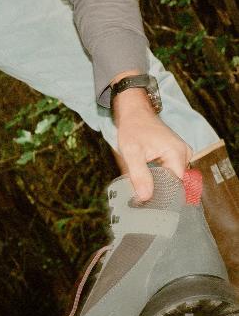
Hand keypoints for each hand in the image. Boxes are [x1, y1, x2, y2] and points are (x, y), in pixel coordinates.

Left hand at [114, 87, 191, 201]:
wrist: (134, 112)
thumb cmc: (133, 128)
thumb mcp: (131, 152)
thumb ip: (138, 175)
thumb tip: (145, 197)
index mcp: (177, 153)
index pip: (177, 186)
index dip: (163, 196)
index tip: (149, 203)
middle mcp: (185, 153)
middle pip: (175, 183)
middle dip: (159, 190)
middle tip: (142, 196)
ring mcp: (183, 153)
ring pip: (172, 178)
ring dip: (159, 183)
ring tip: (143, 184)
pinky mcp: (177, 154)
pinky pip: (171, 171)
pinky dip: (160, 176)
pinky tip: (148, 176)